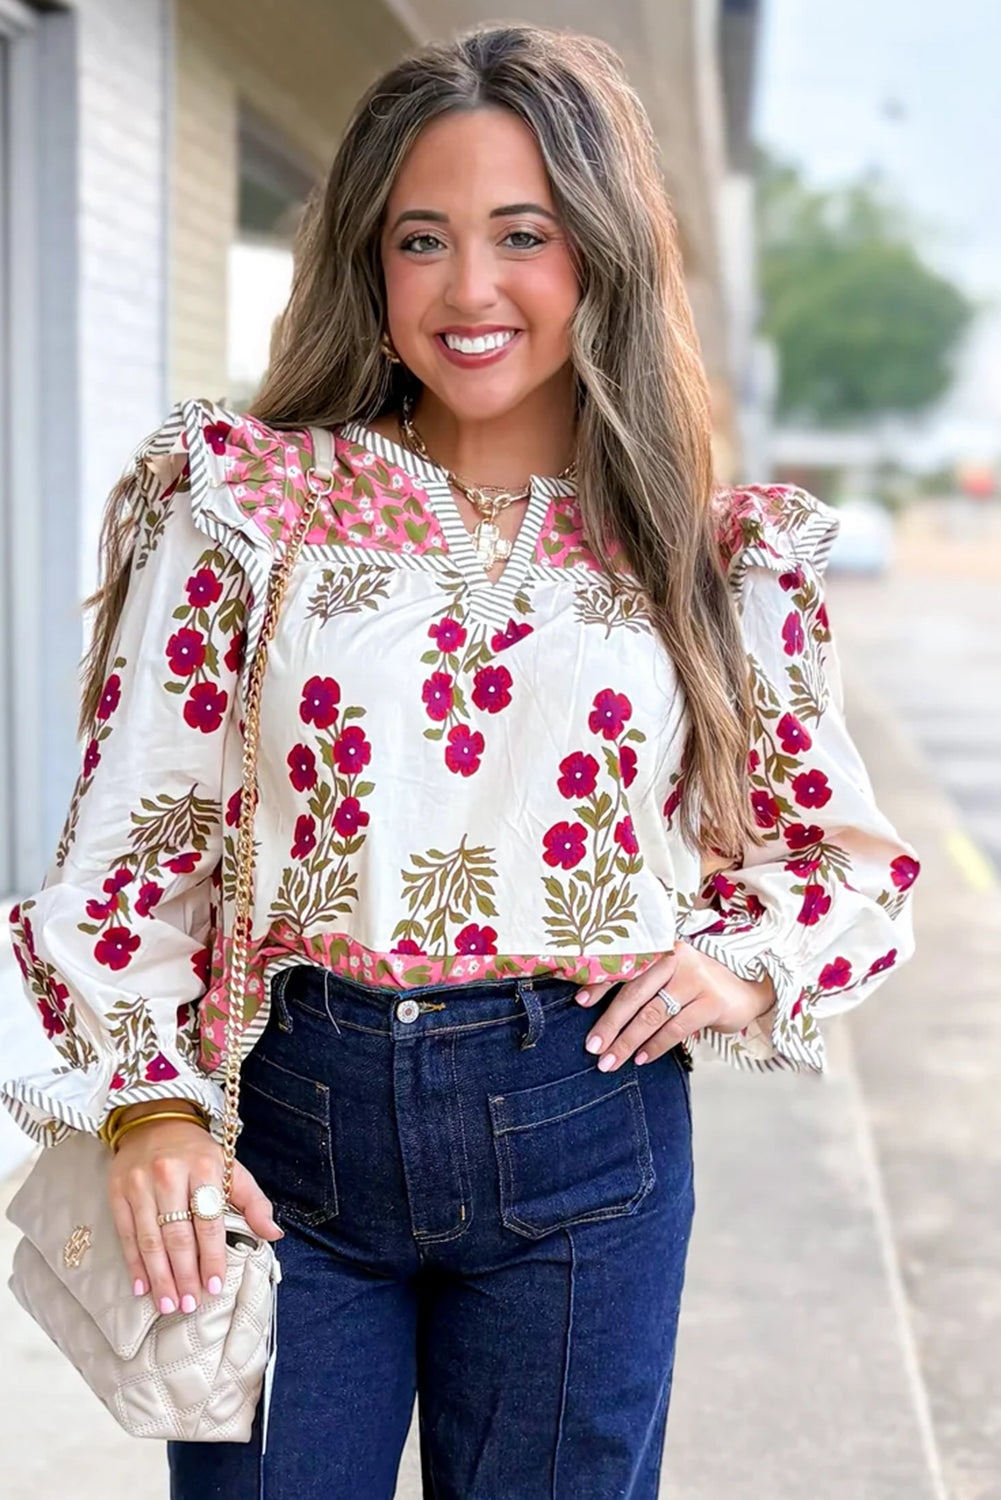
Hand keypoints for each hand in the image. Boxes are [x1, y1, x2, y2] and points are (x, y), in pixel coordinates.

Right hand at [107, 1115, 282, 1316]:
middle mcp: (169, 1174)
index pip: (209, 1221)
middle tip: (189, 1305)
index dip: (212, 1257)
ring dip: (160, 1276)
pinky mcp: (118, 1192)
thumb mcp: (232, 1169)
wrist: (155, 1122)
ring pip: (150, 1239)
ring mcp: (140, 1183)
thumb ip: (254, 1202)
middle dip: (184, 1274)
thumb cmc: (199, 1154)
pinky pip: (126, 1234)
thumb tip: (273, 1234)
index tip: (215, 1286)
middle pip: (177, 1234)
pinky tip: (143, 1286)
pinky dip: (134, 1263)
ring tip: (168, 1304)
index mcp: (204, 1167)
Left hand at [575, 941, 774, 1071]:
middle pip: (634, 993)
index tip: (580, 1003)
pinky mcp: (712, 1002)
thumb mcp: (668, 976)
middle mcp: (676, 958)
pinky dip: (656, 1046)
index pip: (624, 965)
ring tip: (610, 1061)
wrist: (745, 991)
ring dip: (628, 1041)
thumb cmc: (694, 986)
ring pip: (652, 1014)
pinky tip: (642, 1058)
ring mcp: (696, 979)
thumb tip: (592, 1005)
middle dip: (610, 1024)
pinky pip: (676, 1028)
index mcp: (660, 948)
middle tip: (592, 1047)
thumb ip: (640, 983)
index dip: (600, 983)